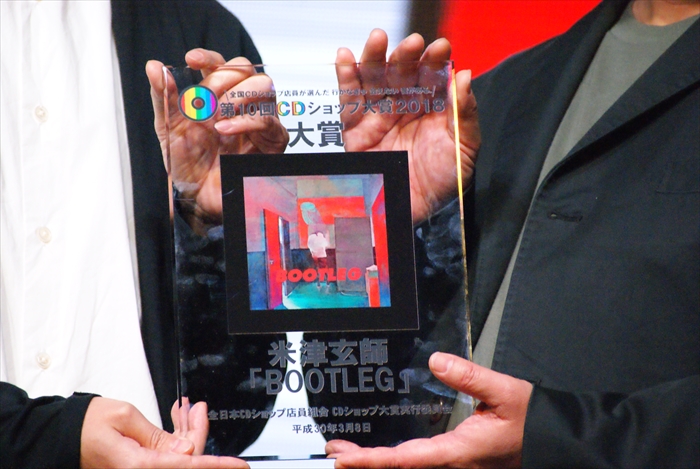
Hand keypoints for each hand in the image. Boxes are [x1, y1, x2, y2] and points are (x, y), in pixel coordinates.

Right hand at [80, 397, 248, 467]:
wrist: (59, 435)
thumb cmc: (85, 425)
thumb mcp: (124, 417)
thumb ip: (159, 435)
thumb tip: (187, 450)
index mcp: (139, 464)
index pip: (189, 464)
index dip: (216, 464)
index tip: (238, 466)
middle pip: (187, 458)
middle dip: (198, 431)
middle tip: (199, 408)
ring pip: (179, 456)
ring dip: (187, 431)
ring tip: (188, 407)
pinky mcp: (138, 467)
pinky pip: (166, 456)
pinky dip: (175, 437)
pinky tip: (178, 419)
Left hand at [146, 49, 288, 220]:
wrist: (198, 199)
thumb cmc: (187, 165)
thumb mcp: (169, 129)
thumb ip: (164, 98)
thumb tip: (155, 67)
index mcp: (216, 96)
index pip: (220, 64)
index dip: (209, 57)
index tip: (192, 60)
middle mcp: (240, 104)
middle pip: (246, 69)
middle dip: (224, 79)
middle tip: (206, 100)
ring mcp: (258, 120)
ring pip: (265, 87)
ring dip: (239, 95)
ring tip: (218, 114)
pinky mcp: (272, 141)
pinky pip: (269, 120)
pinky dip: (247, 121)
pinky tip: (226, 129)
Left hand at [326, 353, 532, 468]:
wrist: (554, 443)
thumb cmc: (532, 422)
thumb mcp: (506, 392)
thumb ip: (471, 377)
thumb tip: (436, 362)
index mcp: (459, 453)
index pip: (406, 459)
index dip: (373, 461)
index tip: (345, 458)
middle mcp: (453, 467)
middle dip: (366, 463)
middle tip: (336, 452)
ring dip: (379, 463)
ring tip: (350, 452)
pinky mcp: (459, 465)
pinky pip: (421, 465)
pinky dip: (397, 462)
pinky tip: (386, 453)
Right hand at [336, 30, 479, 222]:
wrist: (413, 214)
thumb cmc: (442, 185)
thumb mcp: (464, 150)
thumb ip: (464, 114)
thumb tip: (464, 77)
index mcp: (431, 109)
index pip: (432, 77)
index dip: (435, 61)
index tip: (440, 48)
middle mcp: (404, 109)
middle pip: (401, 73)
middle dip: (405, 56)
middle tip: (412, 44)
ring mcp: (378, 118)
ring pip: (373, 81)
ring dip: (374, 58)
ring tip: (377, 39)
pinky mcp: (356, 132)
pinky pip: (348, 102)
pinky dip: (346, 79)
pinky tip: (346, 58)